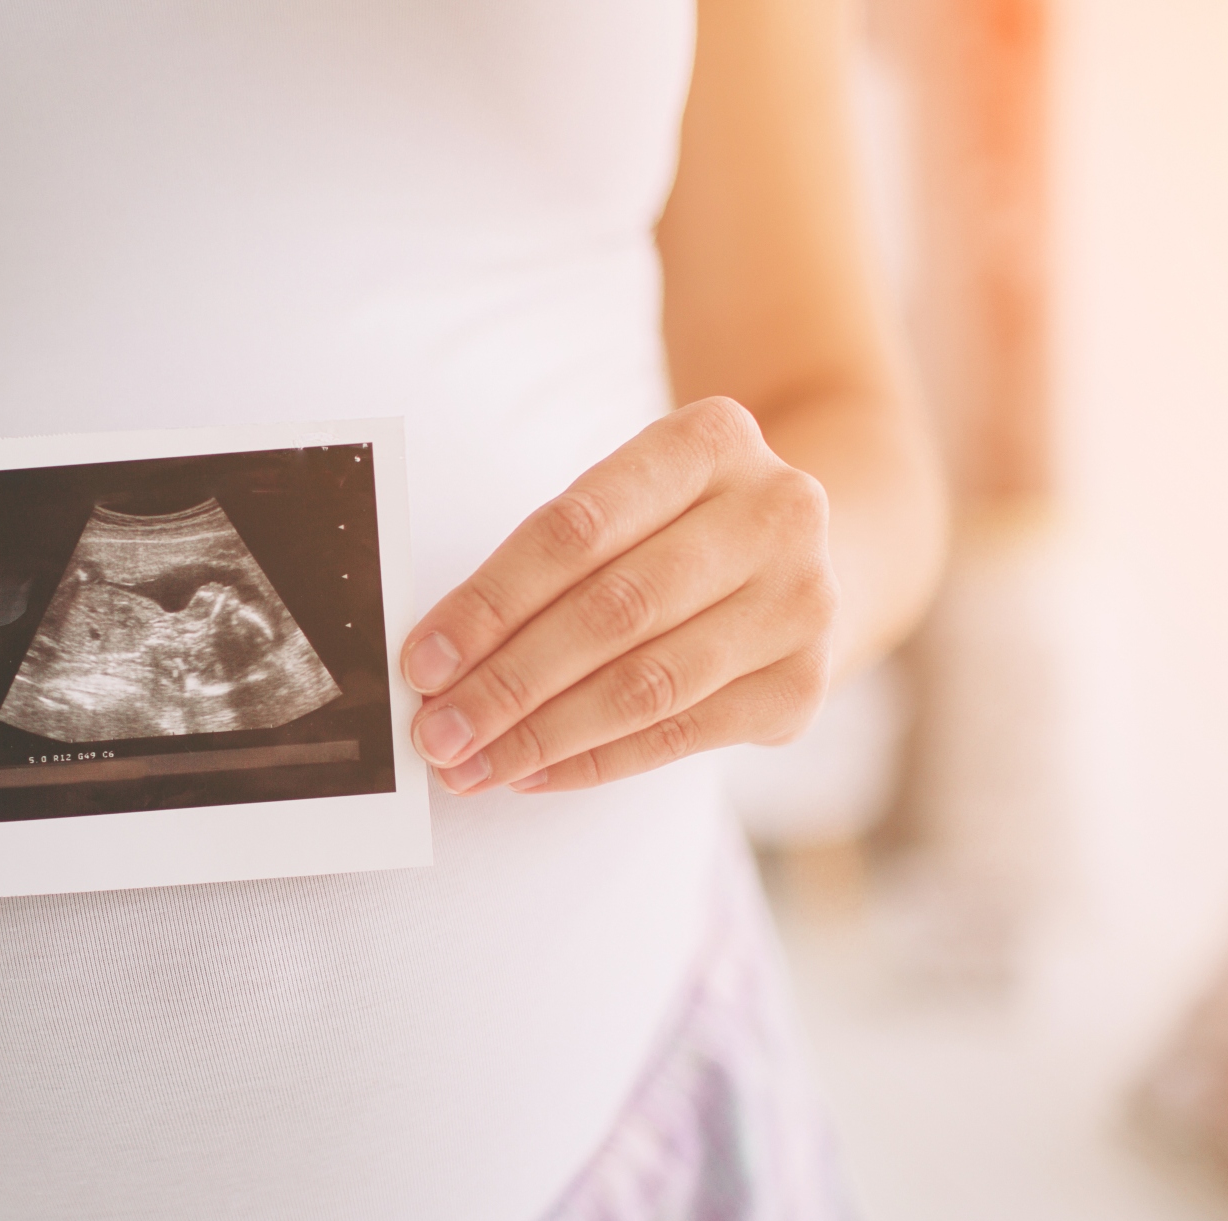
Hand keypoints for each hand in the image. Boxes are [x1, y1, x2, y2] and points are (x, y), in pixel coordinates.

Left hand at [400, 398, 837, 794]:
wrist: (799, 557)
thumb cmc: (672, 528)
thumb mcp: (621, 502)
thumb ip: (542, 562)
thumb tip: (439, 659)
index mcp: (711, 440)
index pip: (576, 529)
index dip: (490, 603)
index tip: (423, 661)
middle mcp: (774, 513)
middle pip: (613, 612)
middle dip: (507, 683)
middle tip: (436, 732)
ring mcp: (801, 602)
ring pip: (646, 685)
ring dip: (542, 735)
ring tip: (472, 764)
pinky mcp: (803, 684)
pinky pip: (678, 735)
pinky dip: (594, 761)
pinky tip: (533, 773)